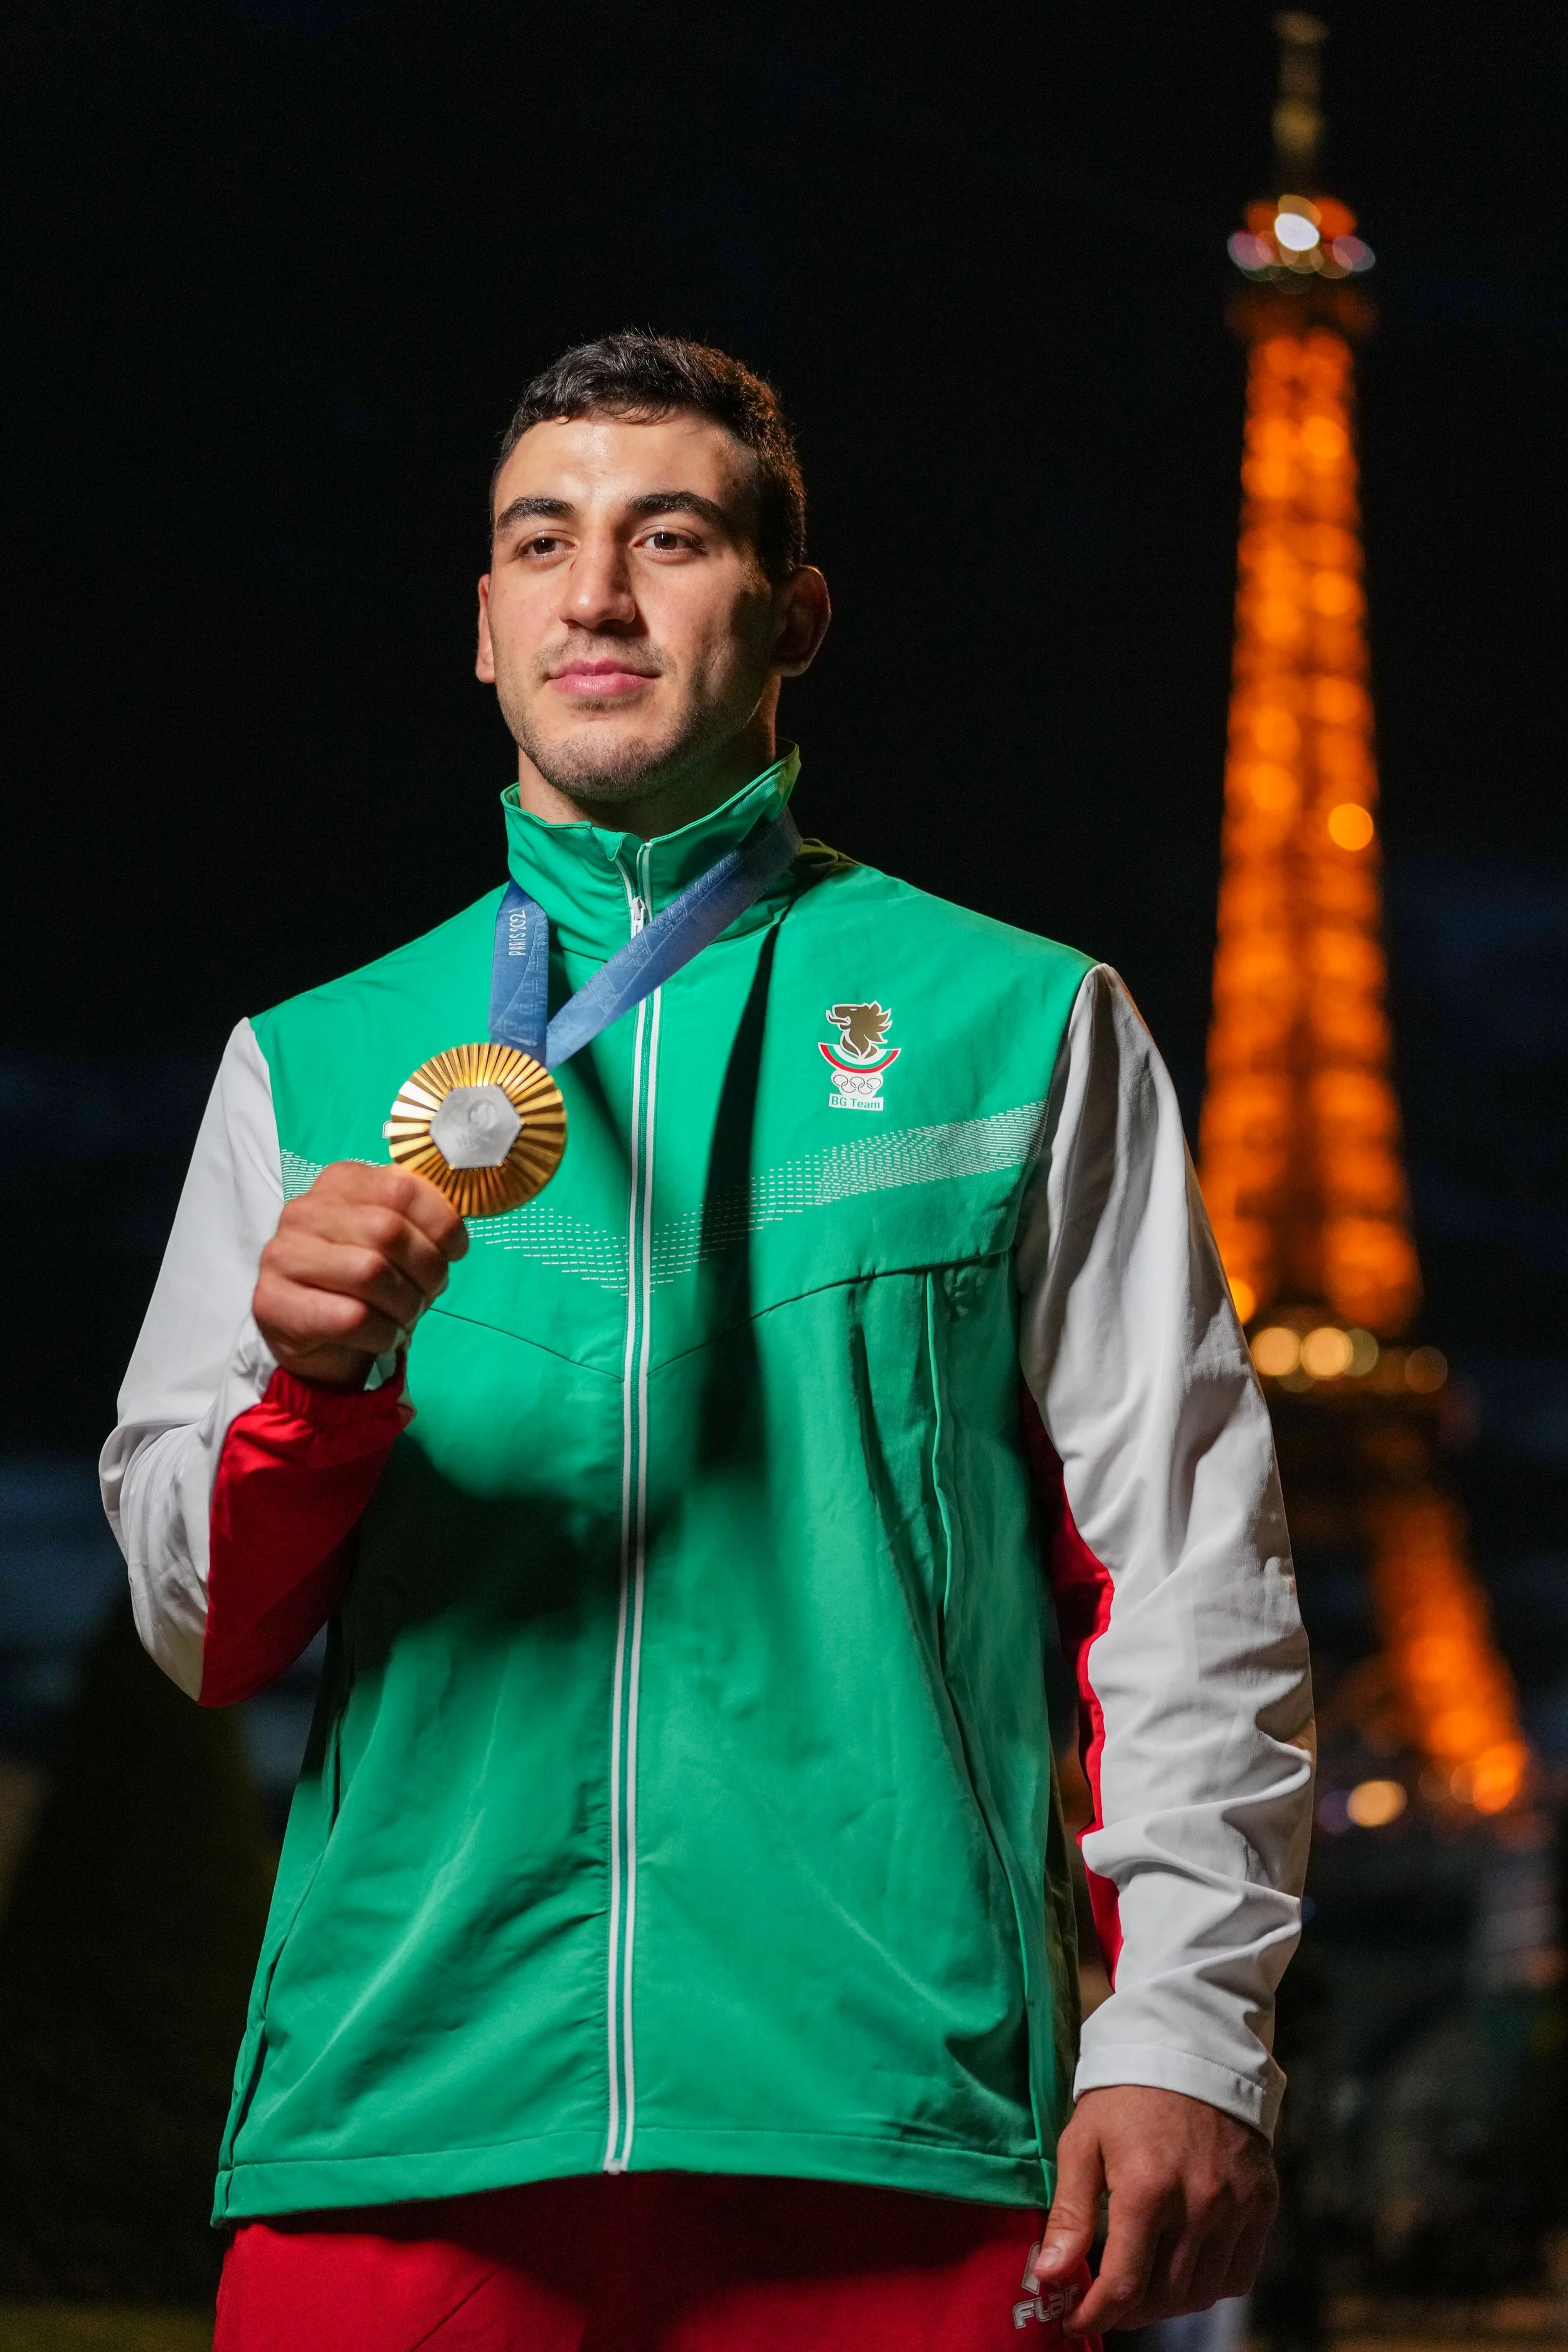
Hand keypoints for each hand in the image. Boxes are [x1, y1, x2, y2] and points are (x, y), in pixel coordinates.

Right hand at [253, 1162, 468, 1388]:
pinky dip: (383, 1334)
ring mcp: (283, 1255)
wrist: (319, 1340)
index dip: (442, 1224)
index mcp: (340, 1183)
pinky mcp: (274, 1302)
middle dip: (426, 1271)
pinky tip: (383, 1336)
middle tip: (428, 1294)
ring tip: (404, 1317)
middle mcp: (305, 1211)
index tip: (454, 1251)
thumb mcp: (395, 1241)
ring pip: (371, 1273)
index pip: (403, 1187)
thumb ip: (420, 1219)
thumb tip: (458, 1225)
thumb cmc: (367, 1284)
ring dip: (405, 1306)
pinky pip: (351, 1318)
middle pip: (390, 1232)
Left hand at [1031, 2085, 1276, 2334]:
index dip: (1097, 2315)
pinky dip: (1211, 2284)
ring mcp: (1237, 2206)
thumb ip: (1068, 2212)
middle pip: (1164, 2296)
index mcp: (1147, 2188)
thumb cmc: (1126, 2094)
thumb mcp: (1083, 2141)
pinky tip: (1184, 2268)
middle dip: (1128, 2311)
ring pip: (1203, 2292)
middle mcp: (1199, 2204)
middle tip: (1106, 2301)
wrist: (1192, 2046)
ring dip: (1168, 2303)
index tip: (1076, 2321)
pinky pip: (1240, 2273)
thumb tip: (1049, 2276)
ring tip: (1142, 2287)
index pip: (1125, 2284)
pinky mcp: (1262, 2201)